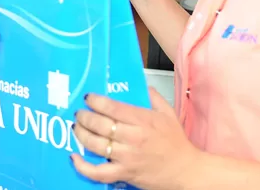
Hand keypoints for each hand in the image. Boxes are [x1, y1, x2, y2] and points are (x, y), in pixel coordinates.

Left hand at [71, 88, 202, 189]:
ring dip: (81, 134)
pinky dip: (82, 166)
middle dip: (84, 117)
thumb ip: (153, 97)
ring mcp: (127, 157)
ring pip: (96, 144)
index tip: (88, 98)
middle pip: (100, 124)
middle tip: (79, 113)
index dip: (96, 101)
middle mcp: (133, 137)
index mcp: (143, 120)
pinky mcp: (124, 173)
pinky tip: (74, 157)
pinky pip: (98, 172)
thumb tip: (141, 85)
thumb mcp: (168, 114)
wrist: (186, 172)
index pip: (112, 107)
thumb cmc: (176, 144)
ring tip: (77, 128)